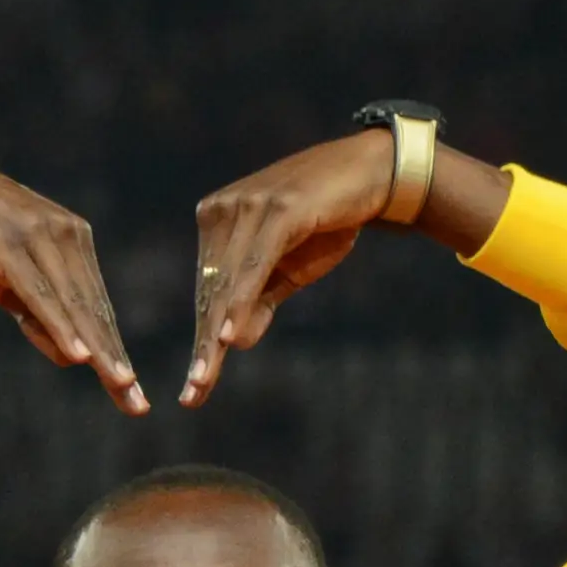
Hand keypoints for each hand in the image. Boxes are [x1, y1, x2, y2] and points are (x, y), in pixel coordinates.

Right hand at [0, 153, 142, 412]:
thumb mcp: (7, 281)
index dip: (113, 350)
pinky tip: (79, 356)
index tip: (131, 393)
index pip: (96, 306)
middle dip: (115, 359)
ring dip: (97, 350)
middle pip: (93, 310)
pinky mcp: (10, 246)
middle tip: (136, 403)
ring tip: (120, 384)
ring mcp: (39, 237)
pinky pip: (41, 294)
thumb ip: (38, 312)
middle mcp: (64, 234)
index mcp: (71, 240)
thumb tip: (72, 357)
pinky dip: (60, 326)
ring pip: (73, 305)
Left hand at [183, 132, 512, 403]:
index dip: (203, 339)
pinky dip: (241, 300)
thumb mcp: (289, 270)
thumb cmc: (326, 221)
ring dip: (217, 333)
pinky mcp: (277, 208)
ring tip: (206, 376)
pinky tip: (230, 335)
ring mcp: (248, 205)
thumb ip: (259, 301)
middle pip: (211, 290)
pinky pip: (254, 263)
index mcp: (218, 221)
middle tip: (195, 393)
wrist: (371, 174)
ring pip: (228, 282)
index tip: (195, 387)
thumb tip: (235, 344)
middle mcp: (224, 210)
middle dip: (205, 345)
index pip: (208, 291)